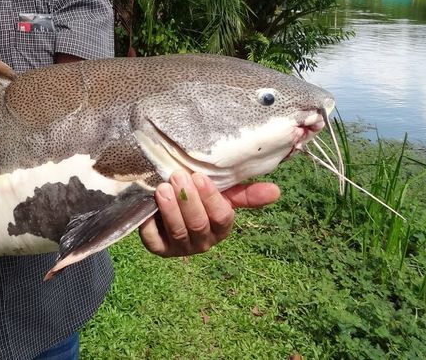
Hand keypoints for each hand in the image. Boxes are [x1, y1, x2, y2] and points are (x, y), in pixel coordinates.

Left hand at [139, 171, 279, 256]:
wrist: (167, 207)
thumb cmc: (199, 198)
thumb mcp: (221, 193)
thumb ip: (245, 193)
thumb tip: (277, 191)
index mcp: (221, 228)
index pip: (222, 217)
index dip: (211, 198)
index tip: (198, 176)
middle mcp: (203, 242)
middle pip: (199, 224)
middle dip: (188, 200)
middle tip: (177, 176)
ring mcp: (180, 248)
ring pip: (178, 231)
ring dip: (171, 209)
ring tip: (163, 188)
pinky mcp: (158, 248)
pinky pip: (154, 239)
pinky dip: (151, 223)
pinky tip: (148, 204)